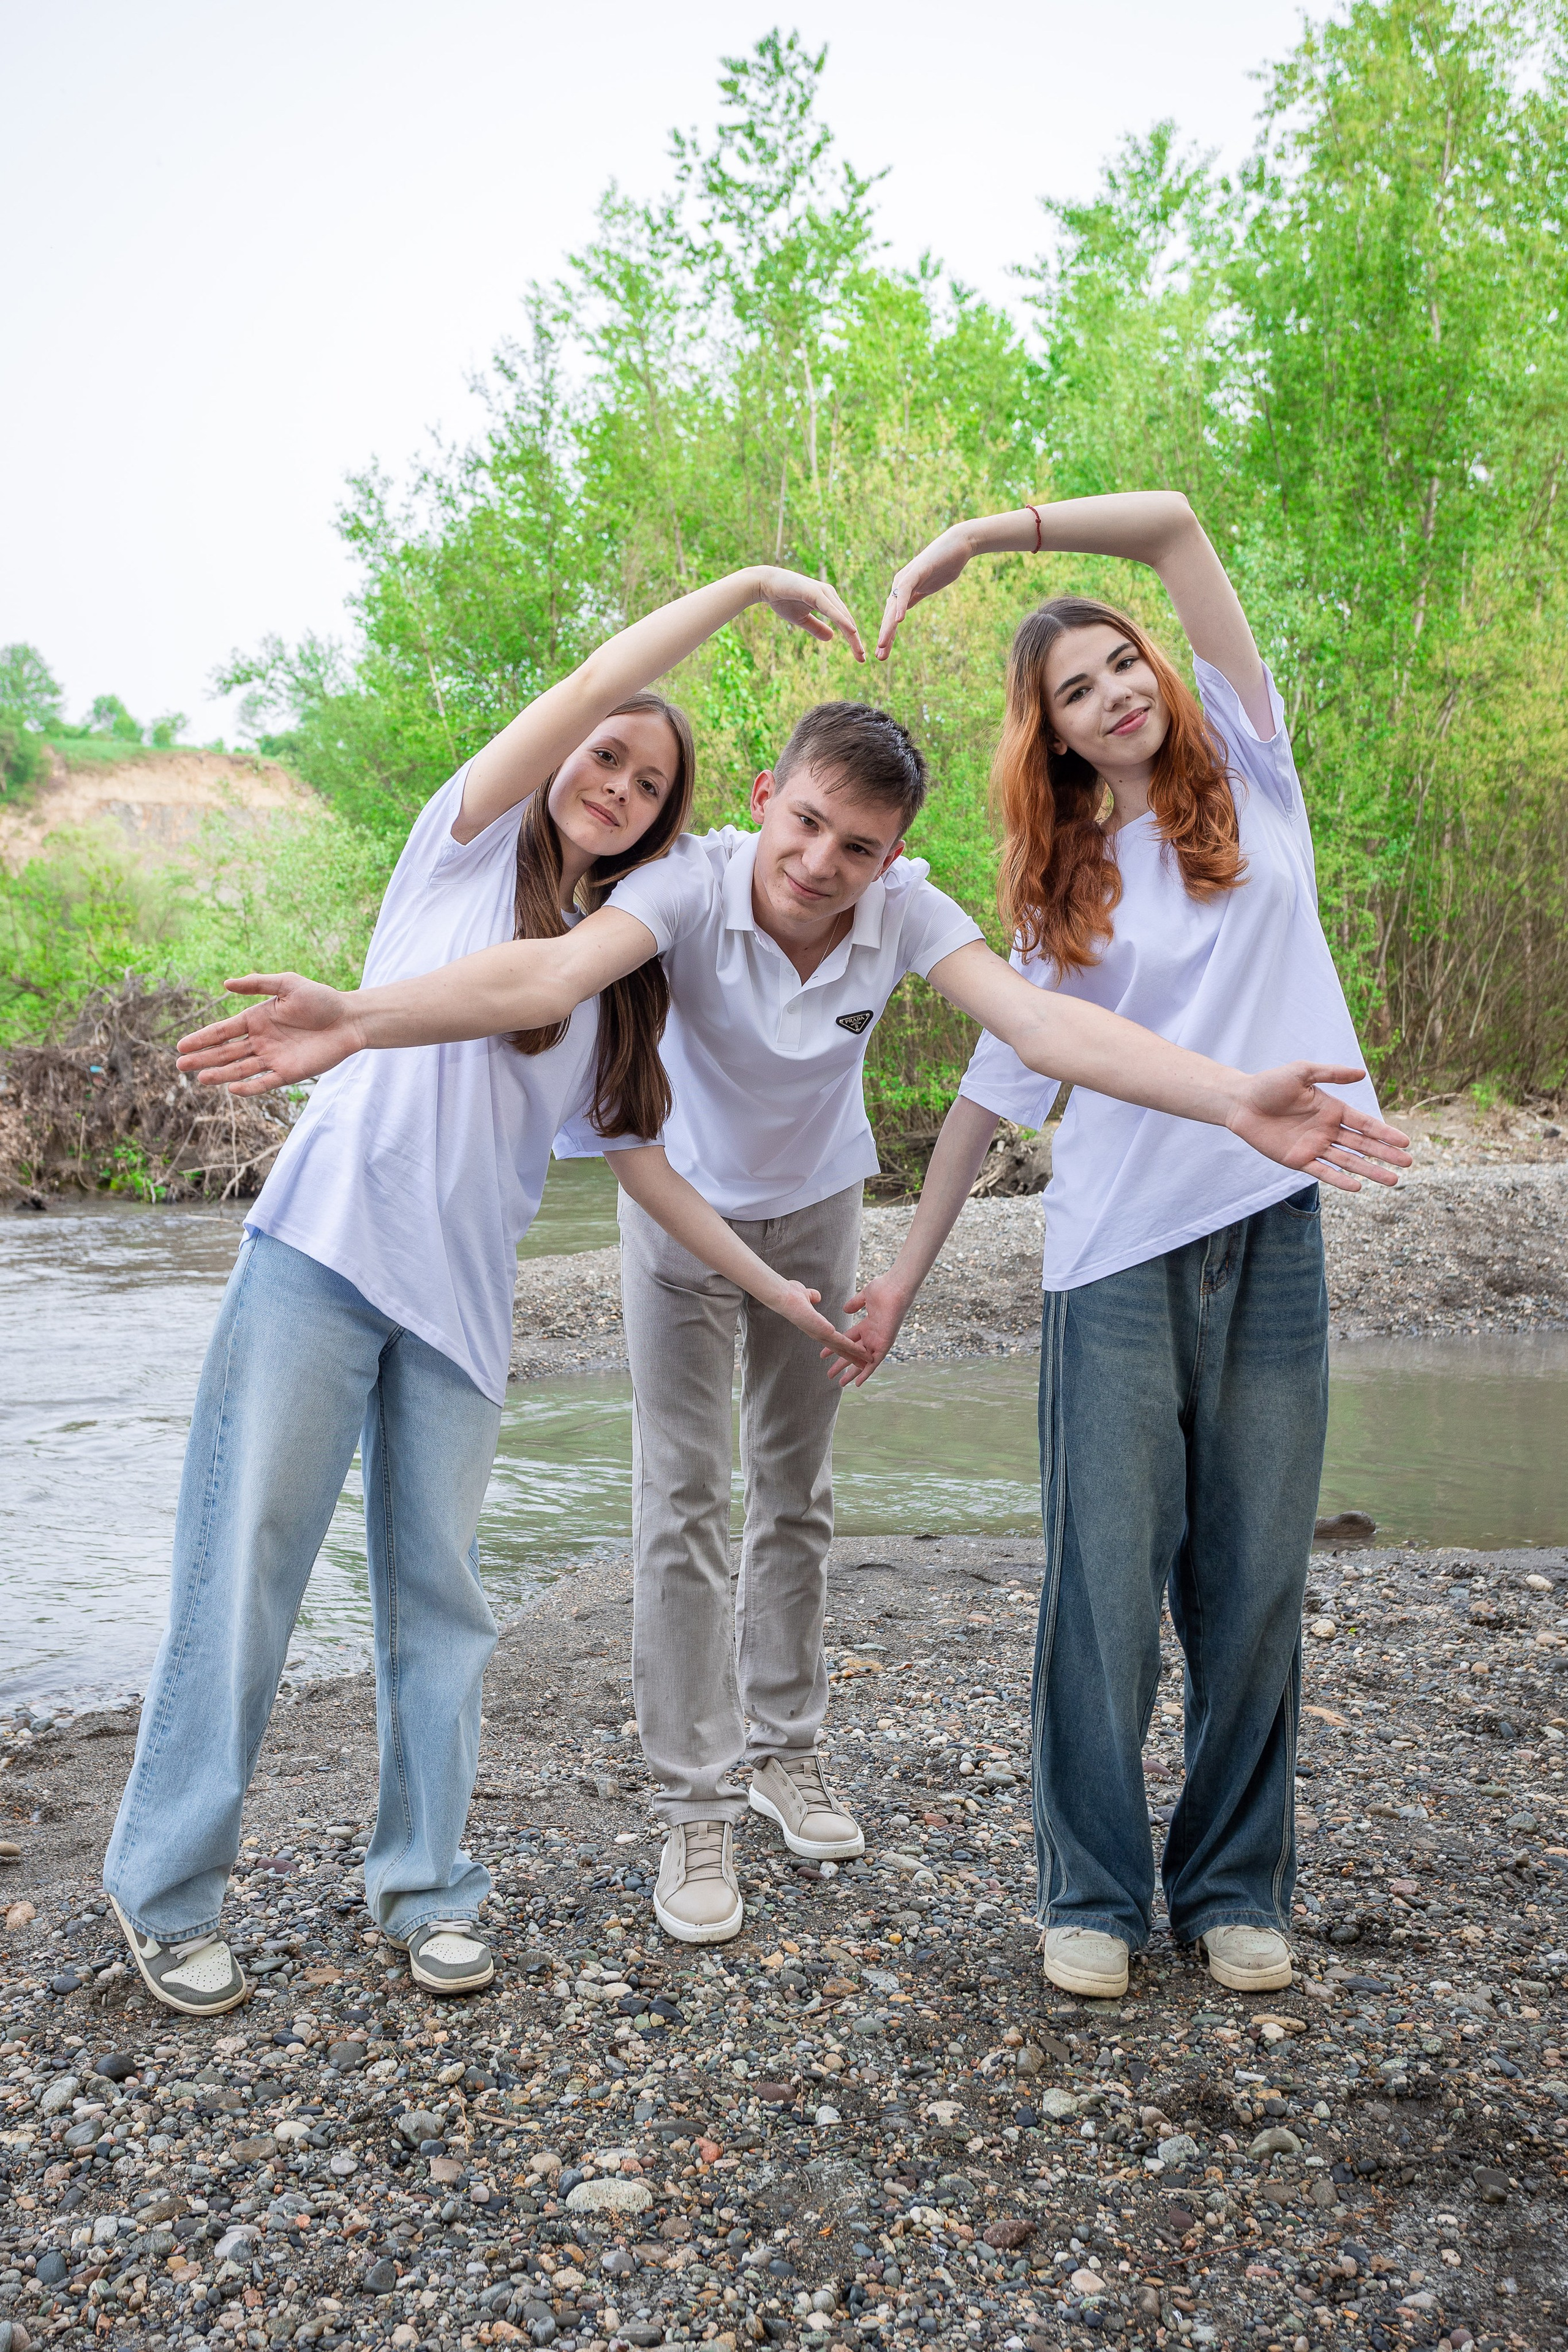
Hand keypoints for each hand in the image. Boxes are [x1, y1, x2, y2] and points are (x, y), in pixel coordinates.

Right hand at [176, 973, 366, 1095]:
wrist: (349, 1019)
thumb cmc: (321, 999)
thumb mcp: (287, 984)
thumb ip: (257, 984)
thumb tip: (225, 983)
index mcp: (256, 1020)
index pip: (222, 1032)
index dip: (202, 1038)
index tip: (180, 1045)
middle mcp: (260, 1041)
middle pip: (226, 1053)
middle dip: (203, 1059)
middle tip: (180, 1065)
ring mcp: (273, 1058)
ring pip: (240, 1069)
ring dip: (220, 1074)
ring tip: (200, 1078)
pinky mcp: (289, 1073)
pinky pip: (265, 1082)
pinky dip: (249, 1087)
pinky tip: (232, 1088)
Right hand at [756, 569, 864, 660]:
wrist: (765, 585)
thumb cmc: (782, 599)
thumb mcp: (801, 619)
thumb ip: (816, 627)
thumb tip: (832, 638)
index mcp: (828, 601)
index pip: (844, 623)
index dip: (852, 640)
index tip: (859, 656)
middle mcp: (829, 595)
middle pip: (847, 621)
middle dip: (855, 641)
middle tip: (862, 659)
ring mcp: (824, 592)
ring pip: (842, 617)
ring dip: (852, 635)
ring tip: (859, 651)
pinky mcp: (816, 592)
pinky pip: (832, 610)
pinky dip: (842, 621)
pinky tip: (851, 631)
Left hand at [772, 1279, 874, 1369]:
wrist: (783, 1296)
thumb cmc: (790, 1294)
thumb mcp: (805, 1294)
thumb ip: (812, 1296)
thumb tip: (815, 1296)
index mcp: (816, 1326)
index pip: (833, 1338)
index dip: (844, 1345)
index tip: (853, 1349)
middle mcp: (818, 1333)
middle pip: (839, 1347)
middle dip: (852, 1356)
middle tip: (863, 1364)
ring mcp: (821, 1334)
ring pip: (843, 1347)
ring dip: (855, 1354)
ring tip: (867, 1361)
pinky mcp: (823, 1332)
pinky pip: (841, 1341)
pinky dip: (852, 1347)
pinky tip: (861, 1351)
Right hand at [820, 1272, 911, 1387]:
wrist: (895, 1288)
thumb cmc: (883, 1289)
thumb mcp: (864, 1298)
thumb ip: (855, 1304)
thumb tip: (845, 1309)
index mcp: (868, 1326)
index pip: (848, 1340)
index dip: (836, 1347)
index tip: (822, 1355)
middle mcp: (873, 1336)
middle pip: (853, 1353)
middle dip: (842, 1364)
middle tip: (830, 1374)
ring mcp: (878, 1341)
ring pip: (862, 1361)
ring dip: (851, 1373)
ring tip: (840, 1384)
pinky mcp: (884, 1345)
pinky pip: (874, 1362)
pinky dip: (866, 1373)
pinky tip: (858, 1382)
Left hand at [877, 526, 973, 658]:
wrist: (959, 544)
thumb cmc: (946, 564)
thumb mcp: (928, 587)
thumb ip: (916, 597)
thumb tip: (906, 609)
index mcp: (903, 591)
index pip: (893, 617)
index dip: (888, 636)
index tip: (884, 654)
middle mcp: (900, 585)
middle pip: (889, 615)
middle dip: (885, 637)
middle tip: (880, 657)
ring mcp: (906, 578)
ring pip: (894, 606)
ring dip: (888, 626)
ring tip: (883, 644)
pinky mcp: (916, 571)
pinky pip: (906, 591)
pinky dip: (902, 605)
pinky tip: (900, 620)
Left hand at [1227, 1065, 1411, 1190]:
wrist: (1241, 1102)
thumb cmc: (1270, 1084)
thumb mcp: (1302, 1072)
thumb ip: (1331, 1074)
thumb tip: (1362, 1073)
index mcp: (1332, 1109)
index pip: (1364, 1124)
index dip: (1385, 1133)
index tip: (1405, 1142)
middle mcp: (1327, 1130)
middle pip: (1362, 1145)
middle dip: (1385, 1155)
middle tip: (1408, 1164)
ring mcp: (1313, 1146)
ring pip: (1348, 1161)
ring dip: (1370, 1170)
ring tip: (1393, 1181)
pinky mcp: (1297, 1160)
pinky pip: (1322, 1171)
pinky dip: (1339, 1179)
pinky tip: (1358, 1186)